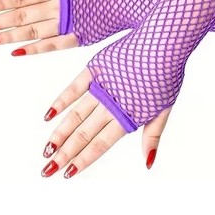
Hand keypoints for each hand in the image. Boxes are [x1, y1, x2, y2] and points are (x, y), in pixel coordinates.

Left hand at [0, 0, 98, 54]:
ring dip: (8, 37)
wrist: (135, 0)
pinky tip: (16, 52)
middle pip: (21, 16)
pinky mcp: (79, 37)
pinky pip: (51, 45)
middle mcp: (59, 6)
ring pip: (31, 31)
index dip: (0, 3)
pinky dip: (33, 48)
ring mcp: (68, 24)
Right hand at [41, 68, 170, 177]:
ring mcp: (103, 85)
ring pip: (76, 114)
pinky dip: (61, 101)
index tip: (68, 173)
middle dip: (65, 153)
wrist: (164, 41)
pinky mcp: (97, 67)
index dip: (83, 159)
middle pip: (84, 133)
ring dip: (59, 133)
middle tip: (47, 169)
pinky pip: (75, 87)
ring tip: (46, 149)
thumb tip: (148, 163)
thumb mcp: (165, 106)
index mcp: (129, 115)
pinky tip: (48, 116)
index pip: (101, 143)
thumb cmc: (168, 74)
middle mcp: (112, 103)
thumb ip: (152, 135)